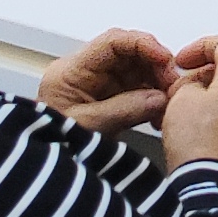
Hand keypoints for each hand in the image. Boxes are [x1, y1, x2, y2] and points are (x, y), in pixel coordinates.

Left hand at [42, 28, 178, 133]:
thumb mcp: (88, 127)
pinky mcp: (109, 100)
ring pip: (137, 70)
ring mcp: (99, 85)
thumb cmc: (53, 144)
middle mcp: (87, 72)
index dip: (142, 44)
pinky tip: (160, 113)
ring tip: (169, 103)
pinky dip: (153, 99)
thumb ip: (123, 110)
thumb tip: (159, 97)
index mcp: (71, 71)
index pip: (111, 42)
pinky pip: (138, 89)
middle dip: (156, 66)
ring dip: (157, 83)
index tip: (165, 59)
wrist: (44, 174)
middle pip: (129, 53)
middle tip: (173, 85)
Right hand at [158, 33, 217, 175]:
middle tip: (182, 92)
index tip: (186, 60)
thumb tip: (192, 86)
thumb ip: (188, 82)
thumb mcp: (179, 100)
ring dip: (216, 102)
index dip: (203, 46)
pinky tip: (204, 136)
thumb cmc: (198, 146)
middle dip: (206, 78)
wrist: (211, 188)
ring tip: (189, 118)